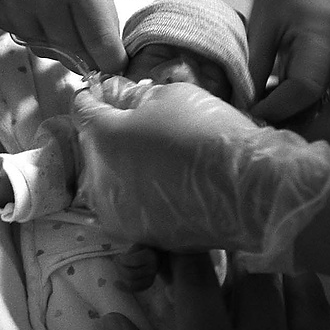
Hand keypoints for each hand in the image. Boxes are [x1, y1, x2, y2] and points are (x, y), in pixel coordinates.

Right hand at [0, 0, 125, 73]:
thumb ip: (96, 4)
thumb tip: (104, 48)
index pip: (100, 42)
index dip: (112, 61)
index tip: (116, 66)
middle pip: (73, 52)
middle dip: (87, 57)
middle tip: (93, 53)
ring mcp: (13, 3)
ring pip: (44, 48)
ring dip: (57, 44)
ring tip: (57, 16)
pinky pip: (21, 35)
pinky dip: (32, 29)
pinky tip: (30, 2)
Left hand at [71, 78, 329, 268]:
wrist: (248, 190)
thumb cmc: (209, 133)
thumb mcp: (170, 96)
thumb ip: (133, 96)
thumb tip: (114, 98)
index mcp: (102, 138)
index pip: (82, 111)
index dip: (92, 98)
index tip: (102, 94)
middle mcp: (99, 179)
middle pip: (92, 149)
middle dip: (108, 134)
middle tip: (137, 124)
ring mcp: (117, 213)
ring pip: (106, 182)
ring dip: (120, 167)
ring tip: (154, 157)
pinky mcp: (139, 235)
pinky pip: (128, 207)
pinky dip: (138, 194)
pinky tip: (165, 184)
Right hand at [104, 255, 329, 329]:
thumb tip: (115, 320)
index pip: (198, 279)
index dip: (185, 256)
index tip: (178, 249)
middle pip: (257, 278)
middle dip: (237, 266)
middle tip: (225, 271)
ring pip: (308, 299)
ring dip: (287, 282)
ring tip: (275, 280)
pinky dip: (327, 322)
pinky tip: (316, 325)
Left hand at [248, 0, 329, 122]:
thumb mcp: (263, 23)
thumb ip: (255, 67)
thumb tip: (246, 104)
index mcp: (327, 34)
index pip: (304, 89)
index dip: (276, 107)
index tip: (250, 112)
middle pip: (316, 96)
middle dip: (282, 108)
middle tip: (249, 111)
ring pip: (324, 91)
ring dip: (293, 99)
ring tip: (260, 98)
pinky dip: (304, 85)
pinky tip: (279, 83)